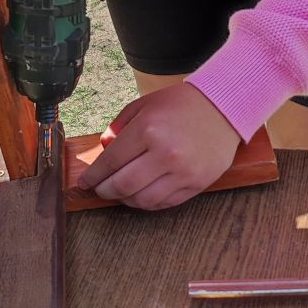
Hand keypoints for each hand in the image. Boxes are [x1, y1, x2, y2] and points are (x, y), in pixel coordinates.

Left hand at [77, 82, 240, 210]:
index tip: (84, 183)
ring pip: (142, 200)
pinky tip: (141, 195)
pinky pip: (164, 203)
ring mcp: (183, 171)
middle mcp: (165, 153)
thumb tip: (103, 149)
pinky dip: (147, 202)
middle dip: (104, 191)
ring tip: (120, 192)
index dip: (93, 176)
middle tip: (99, 190)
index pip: (110, 162)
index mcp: (148, 130)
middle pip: (122, 185)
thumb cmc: (180, 104)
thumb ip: (119, 127)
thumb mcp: (143, 105)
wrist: (223, 108)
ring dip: (125, 200)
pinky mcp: (197, 184)